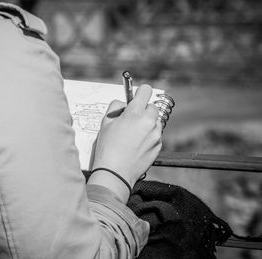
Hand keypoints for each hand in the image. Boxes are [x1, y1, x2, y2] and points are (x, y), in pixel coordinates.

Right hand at [88, 85, 161, 200]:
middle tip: (132, 119)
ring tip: (133, 135)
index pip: (145, 90)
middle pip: (152, 106)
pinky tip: (137, 145)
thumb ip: (115, 107)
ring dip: (147, 123)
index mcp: (134, 113)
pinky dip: (149, 136)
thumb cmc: (107, 147)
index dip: (140, 92)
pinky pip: (156, 134)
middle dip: (143, 110)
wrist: (115, 172)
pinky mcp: (159, 146)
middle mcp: (148, 122)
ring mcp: (155, 134)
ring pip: (155, 121)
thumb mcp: (105, 122)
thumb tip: (123, 105)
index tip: (136, 96)